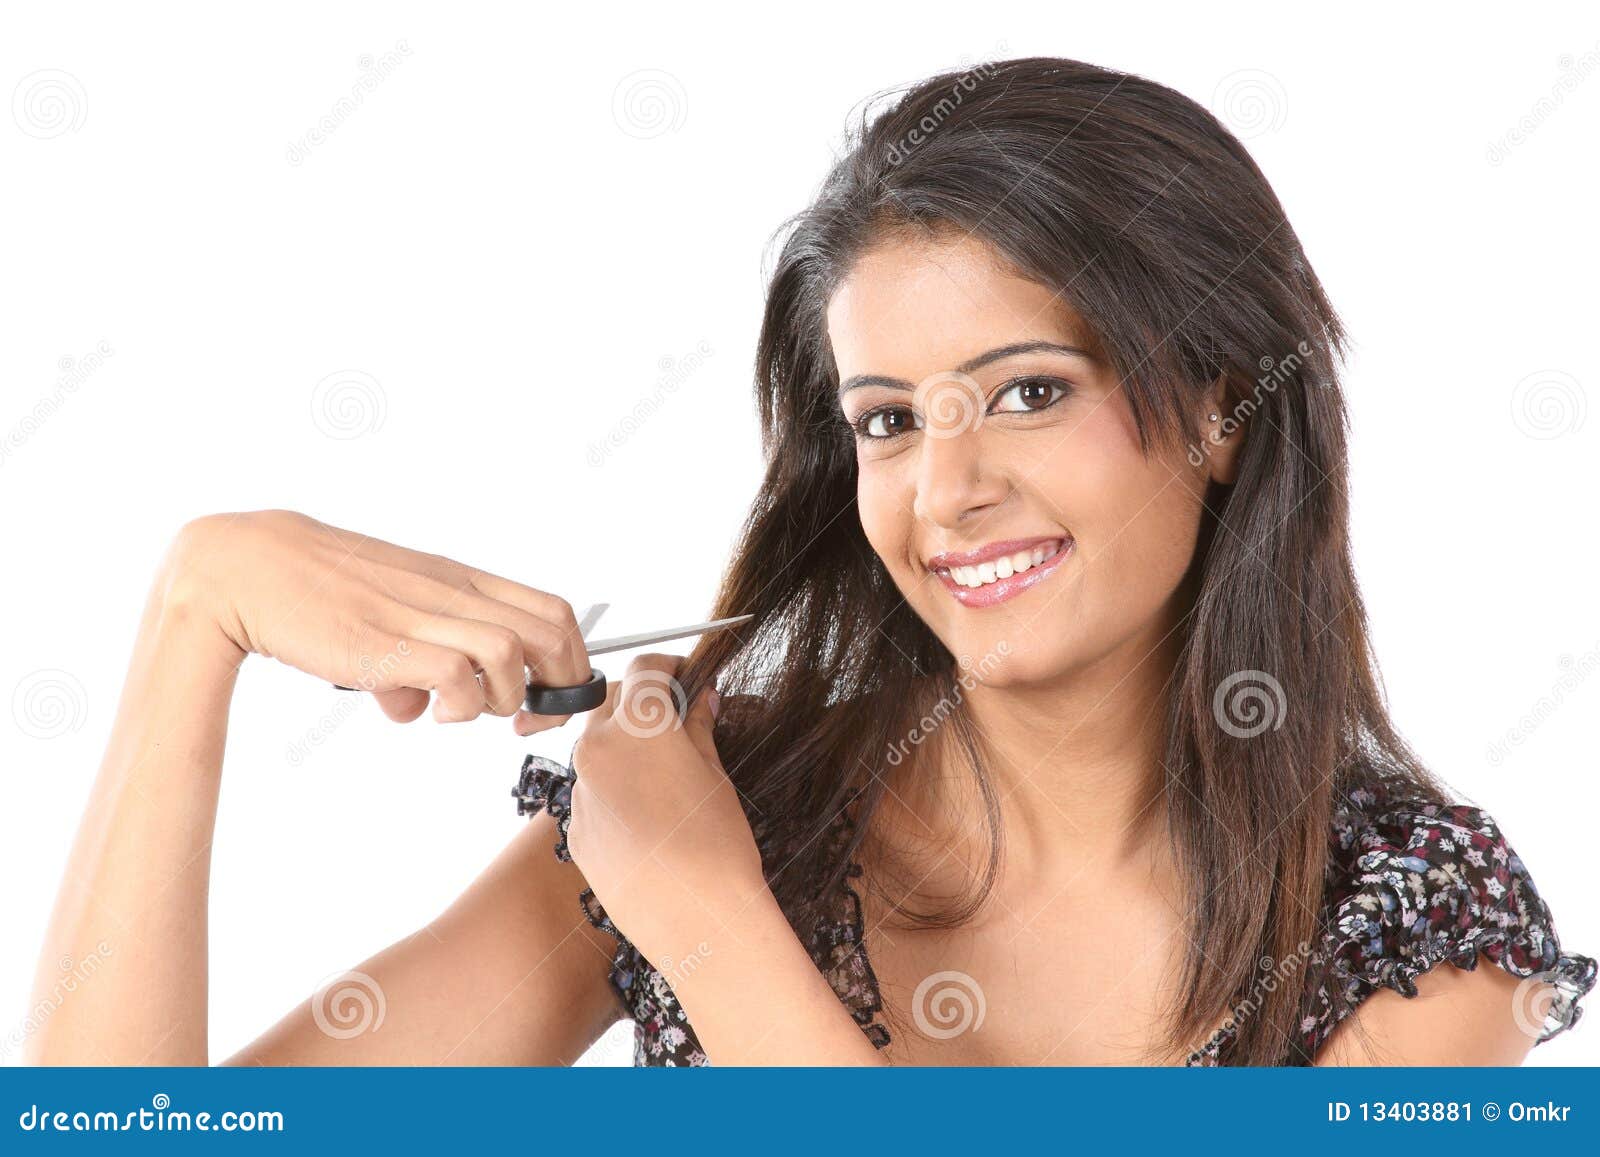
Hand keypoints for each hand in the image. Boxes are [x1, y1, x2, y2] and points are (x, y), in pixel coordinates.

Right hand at [162, 509, 588, 732]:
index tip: (548, 699)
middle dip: (556, 690)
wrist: (247, 568)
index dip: (570, 663)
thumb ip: (420, 650)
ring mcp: (421, 616)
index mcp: (459, 580)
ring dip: (503, 700)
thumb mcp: (388, 610)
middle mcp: (451, 593)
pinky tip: (423, 709)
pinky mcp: (387, 644)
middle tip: (523, 721)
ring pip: (513, 655)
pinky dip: (457, 706)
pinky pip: (457, 677)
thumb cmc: (318, 590)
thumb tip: (423, 706)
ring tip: (462, 711)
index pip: (554, 612)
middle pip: (553, 636)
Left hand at [564, 654, 768, 961]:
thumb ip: (699, 729)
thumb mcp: (716, 775)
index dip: (669, 666)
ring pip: (597, 748)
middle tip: (676, 718)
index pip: (645, 669)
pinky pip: (592, 793)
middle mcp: (597, 751)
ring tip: (665, 772)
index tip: (683, 676)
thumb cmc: (717, 846)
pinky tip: (650, 816)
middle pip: (611, 701)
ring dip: (624, 745)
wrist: (697, 919)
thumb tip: (700, 702)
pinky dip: (615, 789)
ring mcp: (581, 792)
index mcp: (638, 727)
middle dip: (641, 702)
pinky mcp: (575, 831)